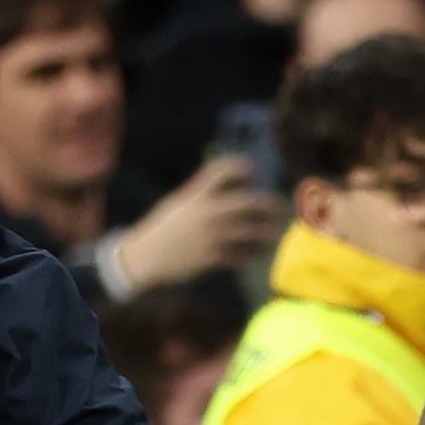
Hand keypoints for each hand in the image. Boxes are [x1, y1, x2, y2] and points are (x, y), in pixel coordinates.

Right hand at [116, 154, 283, 286]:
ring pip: (248, 232)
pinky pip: (240, 256)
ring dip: (265, 232)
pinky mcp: (211, 258)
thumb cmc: (163, 228)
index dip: (240, 166)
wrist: (145, 256)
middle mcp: (205, 213)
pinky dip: (251, 254)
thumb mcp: (178, 203)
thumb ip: (200, 193)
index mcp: (196, 195)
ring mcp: (210, 236)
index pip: (221, 171)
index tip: (253, 169)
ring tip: (273, 232)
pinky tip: (257, 254)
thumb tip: (224, 184)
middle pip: (245, 202)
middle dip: (267, 204)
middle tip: (279, 206)